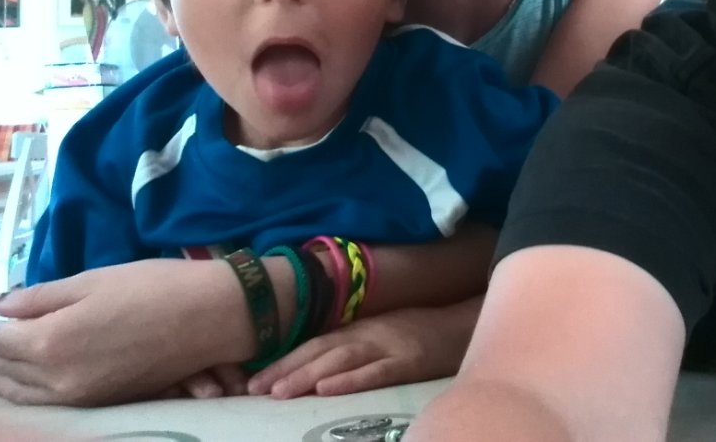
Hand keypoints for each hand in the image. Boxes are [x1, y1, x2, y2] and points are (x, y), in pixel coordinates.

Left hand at [0, 259, 253, 404]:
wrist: (211, 316)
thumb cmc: (155, 286)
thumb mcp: (95, 280)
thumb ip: (42, 296)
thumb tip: (0, 305)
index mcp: (52, 340)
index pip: (2, 339)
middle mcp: (59, 376)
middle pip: (9, 369)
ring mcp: (81, 394)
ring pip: (26, 393)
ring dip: (2, 380)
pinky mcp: (102, 400)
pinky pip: (49, 402)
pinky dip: (28, 394)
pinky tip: (25, 386)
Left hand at [248, 297, 481, 398]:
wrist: (464, 324)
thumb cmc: (420, 332)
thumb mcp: (381, 334)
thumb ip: (352, 345)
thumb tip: (314, 367)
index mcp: (359, 329)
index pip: (313, 344)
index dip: (282, 360)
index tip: (252, 380)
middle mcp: (367, 334)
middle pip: (320, 351)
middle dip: (284, 369)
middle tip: (252, 389)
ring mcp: (388, 345)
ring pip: (341, 360)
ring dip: (307, 375)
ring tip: (279, 392)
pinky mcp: (409, 361)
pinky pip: (376, 372)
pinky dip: (350, 380)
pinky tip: (328, 389)